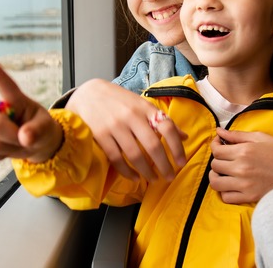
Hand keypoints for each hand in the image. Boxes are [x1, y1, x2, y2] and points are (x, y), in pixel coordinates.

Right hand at [0, 57, 62, 162]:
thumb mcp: (46, 129)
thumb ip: (38, 131)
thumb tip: (25, 138)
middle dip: (10, 136)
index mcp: (17, 100)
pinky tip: (5, 150)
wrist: (34, 144)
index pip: (6, 86)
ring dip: (7, 149)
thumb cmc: (41, 130)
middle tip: (23, 137)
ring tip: (17, 142)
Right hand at [66, 78, 187, 180]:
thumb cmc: (119, 100)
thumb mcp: (141, 104)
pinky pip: (117, 159)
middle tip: (169, 177)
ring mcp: (115, 126)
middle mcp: (132, 116)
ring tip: (153, 179)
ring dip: (146, 171)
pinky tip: (134, 177)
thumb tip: (184, 137)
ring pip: (135, 155)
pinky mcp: (101, 135)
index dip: (177, 147)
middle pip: (152, 145)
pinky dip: (127, 171)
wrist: (88, 93)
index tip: (182, 163)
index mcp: (145, 108)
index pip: (167, 128)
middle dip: (164, 165)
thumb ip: (161, 120)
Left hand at [209, 128, 272, 203]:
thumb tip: (219, 131)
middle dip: (217, 160)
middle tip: (224, 158)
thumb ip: (237, 135)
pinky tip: (231, 185)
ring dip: (216, 176)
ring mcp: (244, 184)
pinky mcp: (249, 196)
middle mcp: (241, 168)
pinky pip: (226, 197)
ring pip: (216, 183)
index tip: (219, 144)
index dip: (215, 145)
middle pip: (215, 166)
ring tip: (223, 173)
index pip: (216, 150)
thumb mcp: (260, 137)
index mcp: (243, 152)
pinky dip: (225, 191)